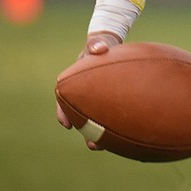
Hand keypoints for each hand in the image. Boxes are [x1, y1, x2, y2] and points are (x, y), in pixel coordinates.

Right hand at [56, 32, 121, 147]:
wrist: (109, 47)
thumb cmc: (101, 45)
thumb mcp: (98, 43)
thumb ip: (97, 44)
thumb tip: (99, 49)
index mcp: (75, 82)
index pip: (64, 99)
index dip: (63, 113)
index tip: (66, 125)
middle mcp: (83, 93)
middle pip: (80, 116)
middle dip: (85, 132)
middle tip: (92, 145)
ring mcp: (96, 99)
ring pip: (95, 120)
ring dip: (99, 133)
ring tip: (106, 147)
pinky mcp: (109, 102)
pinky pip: (110, 115)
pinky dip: (114, 124)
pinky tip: (126, 135)